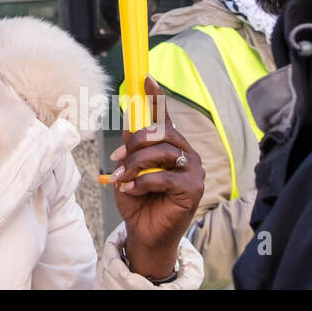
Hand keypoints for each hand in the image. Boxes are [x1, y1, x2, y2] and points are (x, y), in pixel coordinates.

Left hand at [111, 76, 203, 279]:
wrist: (145, 232)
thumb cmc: (138, 199)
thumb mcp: (128, 168)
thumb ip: (131, 147)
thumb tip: (128, 123)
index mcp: (170, 145)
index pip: (164, 117)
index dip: (156, 96)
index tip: (145, 78)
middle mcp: (185, 152)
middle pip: (160, 132)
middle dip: (134, 143)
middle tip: (118, 156)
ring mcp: (193, 169)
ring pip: (160, 153)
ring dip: (135, 164)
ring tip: (122, 178)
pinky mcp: (194, 188)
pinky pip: (163, 176)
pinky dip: (142, 182)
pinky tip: (131, 189)